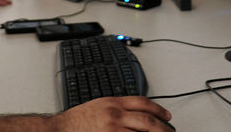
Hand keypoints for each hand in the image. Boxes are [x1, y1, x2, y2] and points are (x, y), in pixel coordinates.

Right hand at [51, 96, 173, 131]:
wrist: (59, 129)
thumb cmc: (76, 120)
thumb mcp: (99, 105)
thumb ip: (117, 108)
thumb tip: (135, 114)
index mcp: (113, 102)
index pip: (142, 102)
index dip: (158, 109)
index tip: (167, 115)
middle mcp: (115, 115)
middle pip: (146, 119)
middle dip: (162, 127)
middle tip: (170, 131)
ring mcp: (113, 129)